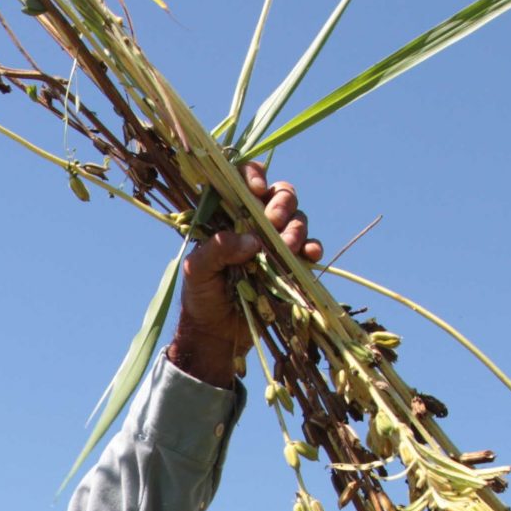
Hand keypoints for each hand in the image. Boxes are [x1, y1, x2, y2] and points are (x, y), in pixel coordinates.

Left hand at [166, 161, 323, 384]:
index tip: (255, 192)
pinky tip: (309, 256)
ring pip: (298, 219)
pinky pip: (310, 248)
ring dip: (296, 229)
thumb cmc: (201, 297)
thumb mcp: (197, 271)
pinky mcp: (291, 265)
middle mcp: (256, 223)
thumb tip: (252, 239)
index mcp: (230, 216)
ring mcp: (276, 243)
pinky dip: (313, 248)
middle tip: (274, 223)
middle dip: (282, 204)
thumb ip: (216, 249)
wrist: (217, 333)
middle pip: (281, 195)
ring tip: (287, 248)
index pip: (245, 180)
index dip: (254, 176)